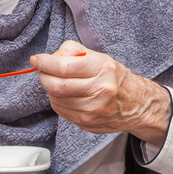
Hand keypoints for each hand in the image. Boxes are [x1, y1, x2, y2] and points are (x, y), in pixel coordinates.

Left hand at [29, 40, 170, 146]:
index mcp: (102, 69)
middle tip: (44, 71)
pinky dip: (57, 101)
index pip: (64, 67)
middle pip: (56, 86)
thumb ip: (72, 50)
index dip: (45, 62)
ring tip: (60, 83)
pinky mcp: (87, 123)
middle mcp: (99, 91)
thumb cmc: (114, 77)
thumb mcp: (98, 56)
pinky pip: (61, 111)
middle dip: (44, 76)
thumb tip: (50, 57)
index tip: (36, 59)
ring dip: (51, 89)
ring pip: (56, 99)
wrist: (136, 104)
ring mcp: (93, 110)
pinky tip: (67, 95)